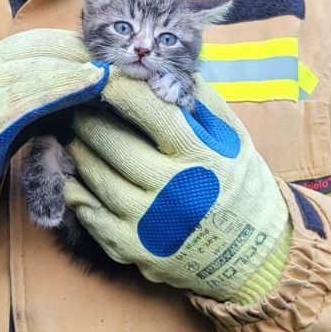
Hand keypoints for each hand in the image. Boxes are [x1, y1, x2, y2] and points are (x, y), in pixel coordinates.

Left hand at [64, 73, 291, 301]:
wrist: (253, 258)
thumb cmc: (241, 187)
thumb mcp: (235, 139)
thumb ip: (202, 103)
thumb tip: (163, 73)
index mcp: (200, 155)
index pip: (149, 110)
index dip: (120, 88)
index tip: (103, 75)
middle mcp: (173, 189)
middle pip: (112, 144)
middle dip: (90, 119)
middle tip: (80, 107)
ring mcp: (150, 224)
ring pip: (97, 178)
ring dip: (81, 152)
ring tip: (78, 138)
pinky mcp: (135, 251)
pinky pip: (92, 217)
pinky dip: (78, 193)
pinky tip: (76, 178)